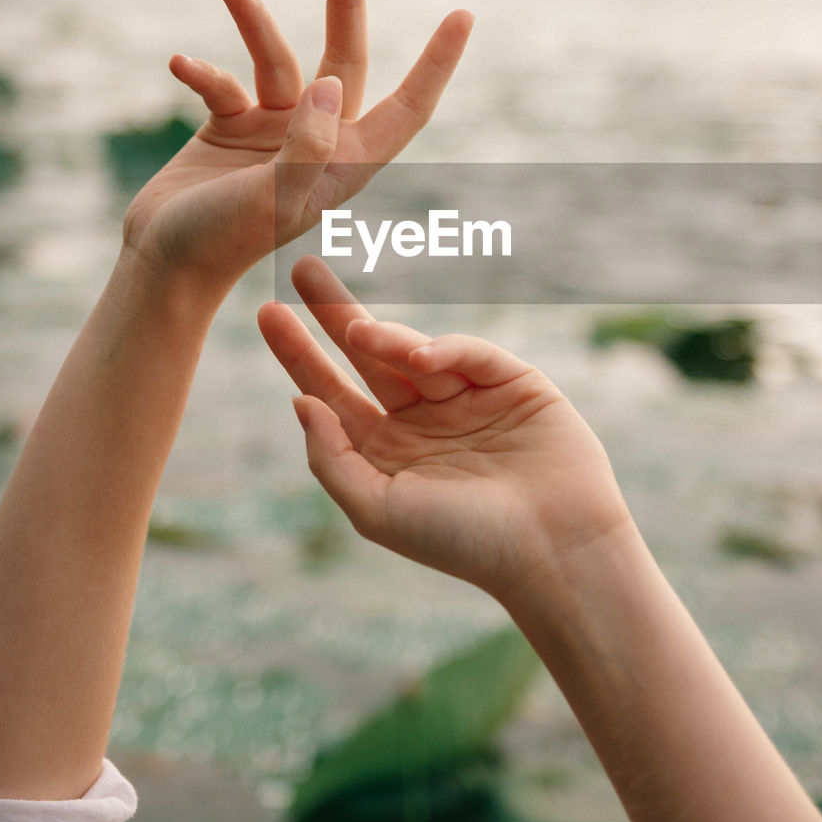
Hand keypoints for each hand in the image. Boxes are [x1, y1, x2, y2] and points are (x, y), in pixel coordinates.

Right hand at [122, 0, 472, 290]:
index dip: (437, 63)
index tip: (463, 14)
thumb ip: (308, 145)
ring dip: (254, 22)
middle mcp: (318, 141)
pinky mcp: (231, 126)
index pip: (408, 106)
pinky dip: (203, 71)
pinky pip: (224, 83)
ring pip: (276, 59)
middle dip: (345, 4)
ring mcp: (275, 131)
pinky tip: (179, 65)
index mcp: (347, 163)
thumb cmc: (223, 241)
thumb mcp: (275, 198)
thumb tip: (332, 83)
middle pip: (346, 59)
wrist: (163, 262)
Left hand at [258, 257, 631, 602]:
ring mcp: (467, 398)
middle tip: (302, 270)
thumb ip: (331, 457)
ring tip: (356, 331)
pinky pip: (470, 354)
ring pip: (414, 352)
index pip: (331, 392)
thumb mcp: (378, 509)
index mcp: (386, 451)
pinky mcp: (513, 383)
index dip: (299, 353)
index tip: (267, 313)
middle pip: (367, 355)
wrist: (554, 551)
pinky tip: (422, 360)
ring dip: (384, 338)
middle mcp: (422, 420)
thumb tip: (297, 401)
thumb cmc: (464, 542)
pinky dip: (445, 350)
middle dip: (333, 313)